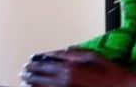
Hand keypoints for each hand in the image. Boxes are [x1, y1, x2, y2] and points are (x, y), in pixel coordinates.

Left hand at [21, 49, 135, 86]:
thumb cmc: (111, 72)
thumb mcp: (95, 57)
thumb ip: (76, 53)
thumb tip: (62, 51)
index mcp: (71, 68)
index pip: (47, 63)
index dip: (37, 61)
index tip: (31, 60)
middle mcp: (65, 81)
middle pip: (41, 77)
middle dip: (31, 73)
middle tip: (24, 70)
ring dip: (32, 84)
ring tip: (26, 81)